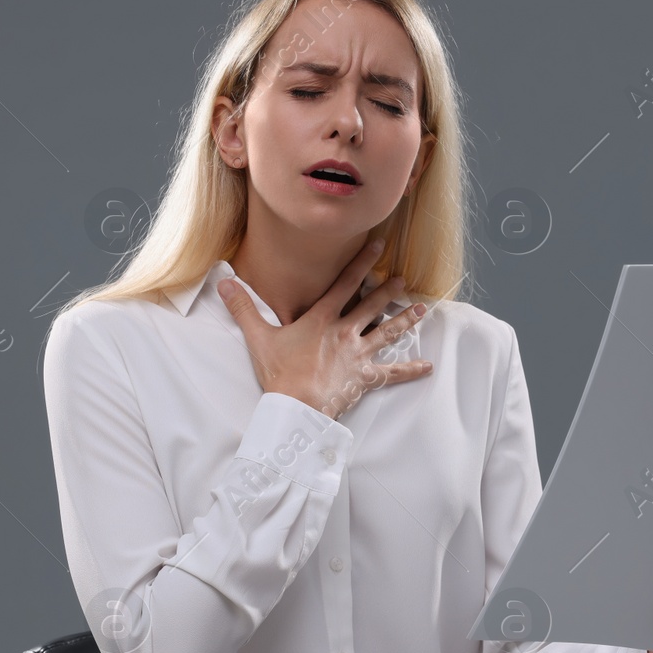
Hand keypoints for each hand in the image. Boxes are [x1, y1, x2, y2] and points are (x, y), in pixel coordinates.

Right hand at [217, 237, 431, 420]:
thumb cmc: (279, 373)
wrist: (297, 407)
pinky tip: (427, 366)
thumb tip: (224, 282)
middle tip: (402, 278)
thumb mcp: (258, 338)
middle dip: (387, 289)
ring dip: (404, 319)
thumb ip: (243, 308)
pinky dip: (410, 370)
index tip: (378, 246)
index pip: (346, 283)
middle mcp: (345, 332)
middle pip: (372, 304)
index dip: (362, 262)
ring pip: (387, 332)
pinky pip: (392, 373)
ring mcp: (358, 355)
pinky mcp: (365, 378)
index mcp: (322, 318)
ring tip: (421, 309)